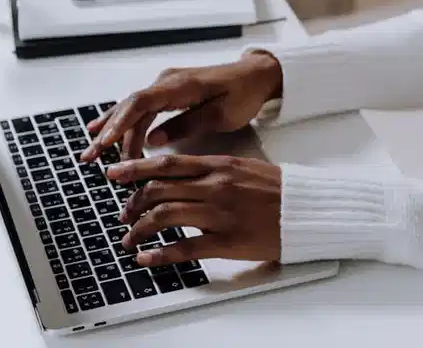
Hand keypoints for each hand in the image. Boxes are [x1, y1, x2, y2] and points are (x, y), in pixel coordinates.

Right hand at [80, 51, 282, 161]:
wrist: (255, 76)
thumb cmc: (243, 94)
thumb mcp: (222, 114)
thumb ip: (187, 124)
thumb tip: (153, 140)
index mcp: (180, 85)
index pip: (141, 103)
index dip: (120, 124)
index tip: (106, 143)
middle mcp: (167, 82)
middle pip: (129, 107)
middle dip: (109, 134)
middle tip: (91, 157)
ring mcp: (165, 86)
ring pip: (131, 109)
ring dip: (112, 131)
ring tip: (91, 152)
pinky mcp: (167, 93)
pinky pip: (139, 108)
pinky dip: (121, 121)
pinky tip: (102, 131)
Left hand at [106, 154, 281, 266]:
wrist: (308, 209)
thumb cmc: (278, 190)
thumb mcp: (243, 167)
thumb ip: (212, 170)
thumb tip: (183, 175)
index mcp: (218, 166)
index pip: (167, 164)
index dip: (135, 168)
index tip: (115, 173)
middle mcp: (215, 186)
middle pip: (159, 190)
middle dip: (133, 203)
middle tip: (123, 214)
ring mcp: (219, 214)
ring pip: (165, 217)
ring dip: (140, 229)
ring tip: (130, 238)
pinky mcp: (227, 241)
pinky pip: (184, 248)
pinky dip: (159, 254)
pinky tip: (146, 258)